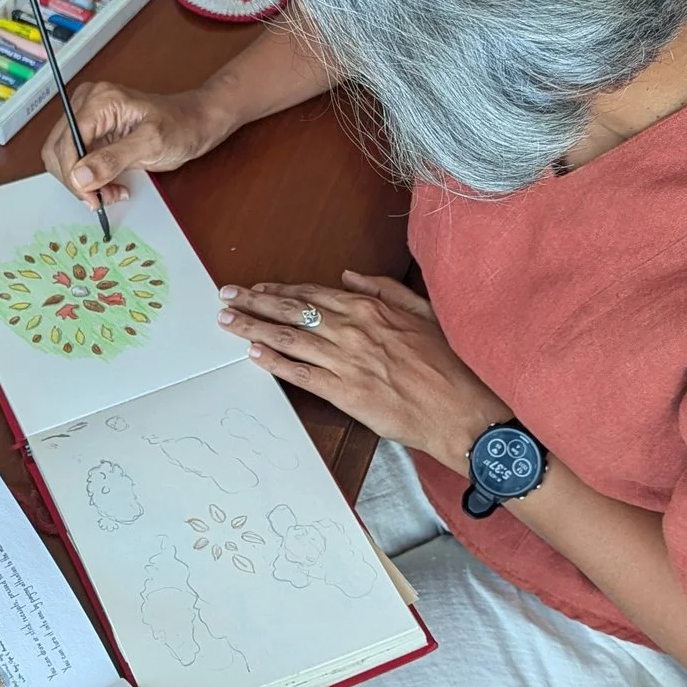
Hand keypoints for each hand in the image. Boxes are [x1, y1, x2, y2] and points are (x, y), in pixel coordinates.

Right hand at [40, 81, 227, 209]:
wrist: (195, 123)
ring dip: (81, 184)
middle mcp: (87, 105)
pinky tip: (111, 187)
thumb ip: (112, 160)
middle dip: (76, 180)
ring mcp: (88, 120)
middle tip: (100, 200)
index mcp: (100, 100)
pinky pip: (77, 162)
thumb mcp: (150, 144)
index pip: (67, 140)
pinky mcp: (93, 135)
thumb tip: (79, 176)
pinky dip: (89, 181)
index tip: (90, 197)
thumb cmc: (180, 126)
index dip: (73, 172)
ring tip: (110, 194)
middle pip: (58, 150)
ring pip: (64, 159)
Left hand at [219, 273, 504, 467]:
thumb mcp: (421, 312)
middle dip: (253, 302)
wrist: (461, 410)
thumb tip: (349, 276)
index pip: (312, 294)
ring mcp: (346, 362)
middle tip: (225, 297)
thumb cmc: (448, 363)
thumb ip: (384, 289)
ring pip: (289, 339)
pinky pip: (301, 375)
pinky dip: (274, 362)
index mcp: (370, 309)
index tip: (256, 288)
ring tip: (227, 321)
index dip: (279, 290)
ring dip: (253, 328)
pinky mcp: (345, 393)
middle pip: (291, 311)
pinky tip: (253, 355)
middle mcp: (352, 330)